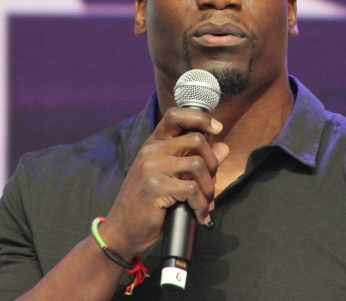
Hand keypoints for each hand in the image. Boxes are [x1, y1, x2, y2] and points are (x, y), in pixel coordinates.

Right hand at [98, 107, 229, 261]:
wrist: (122, 230)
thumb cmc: (148, 204)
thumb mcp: (172, 177)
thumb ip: (196, 160)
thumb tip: (223, 147)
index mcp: (154, 144)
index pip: (176, 115)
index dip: (200, 117)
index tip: (217, 128)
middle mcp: (151, 150)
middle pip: (196, 140)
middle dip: (213, 163)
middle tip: (210, 184)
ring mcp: (151, 167)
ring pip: (198, 165)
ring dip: (209, 188)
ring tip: (205, 202)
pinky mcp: (155, 187)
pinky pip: (192, 189)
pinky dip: (202, 205)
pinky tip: (200, 214)